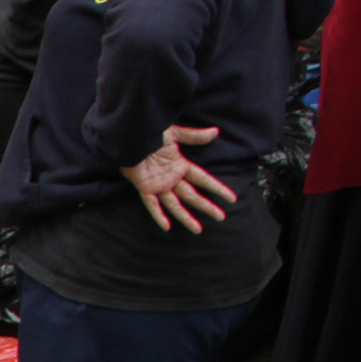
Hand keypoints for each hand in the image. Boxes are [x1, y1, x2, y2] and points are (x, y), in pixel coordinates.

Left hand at [123, 124, 239, 232]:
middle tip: (221, 217)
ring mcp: (159, 185)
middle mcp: (172, 178)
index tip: (231, 198)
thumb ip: (195, 136)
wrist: (129, 137)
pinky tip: (167, 227)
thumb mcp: (175, 133)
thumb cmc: (150, 132)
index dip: (217, 188)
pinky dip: (158, 215)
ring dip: (186, 217)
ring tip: (198, 230)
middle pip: (193, 196)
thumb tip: (216, 131)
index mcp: (181, 165)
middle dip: (207, 207)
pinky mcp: (145, 188)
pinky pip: (152, 205)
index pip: (204, 180)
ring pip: (175, 205)